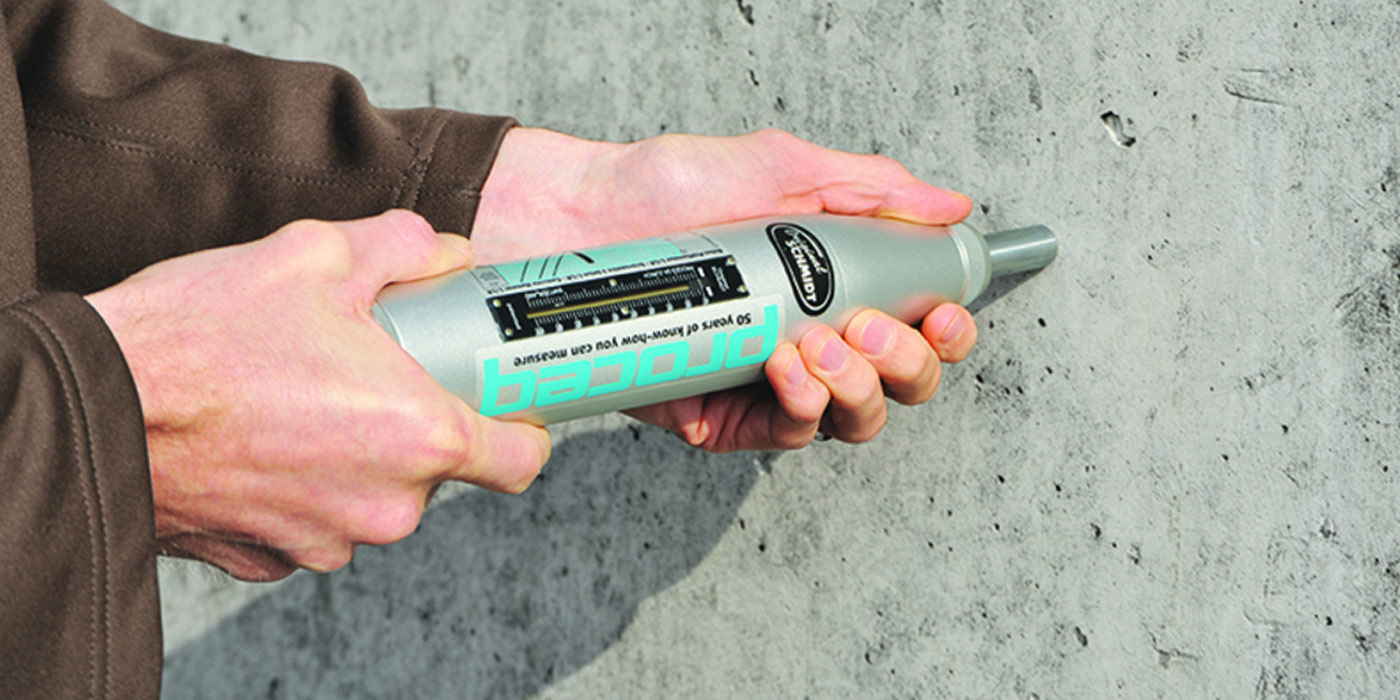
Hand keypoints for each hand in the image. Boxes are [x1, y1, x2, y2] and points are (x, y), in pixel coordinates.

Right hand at [86, 211, 549, 580]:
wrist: (95, 403)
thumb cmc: (202, 337)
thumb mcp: (319, 254)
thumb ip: (406, 248)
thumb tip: (448, 253)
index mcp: (417, 435)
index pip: (520, 459)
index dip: (521, 427)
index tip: (505, 402)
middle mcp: (384, 504)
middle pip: (439, 470)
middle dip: (417, 421)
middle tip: (375, 371)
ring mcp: (327, 539)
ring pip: (375, 495)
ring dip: (357, 452)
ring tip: (305, 394)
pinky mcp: (272, 556)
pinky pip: (317, 517)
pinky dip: (305, 482)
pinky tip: (267, 434)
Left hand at [472, 128, 977, 449]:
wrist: (580, 217)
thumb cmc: (667, 187)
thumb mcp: (779, 168)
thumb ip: (868, 187)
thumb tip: (951, 205)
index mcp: (834, 286)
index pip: (918, 328)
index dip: (946, 333)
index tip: (944, 312)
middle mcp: (810, 340)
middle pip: (896, 387)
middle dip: (905, 365)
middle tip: (872, 328)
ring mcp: (765, 383)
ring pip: (849, 420)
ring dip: (855, 390)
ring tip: (819, 344)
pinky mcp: (718, 416)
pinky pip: (780, 437)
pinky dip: (799, 410)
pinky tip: (787, 370)